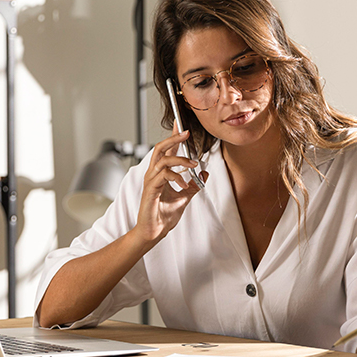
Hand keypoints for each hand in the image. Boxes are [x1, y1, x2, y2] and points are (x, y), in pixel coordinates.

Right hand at [131, 129, 207, 245]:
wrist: (154, 231)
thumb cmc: (163, 215)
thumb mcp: (185, 197)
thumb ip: (194, 184)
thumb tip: (205, 172)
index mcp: (160, 174)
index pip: (166, 150)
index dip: (173, 137)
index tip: (180, 125)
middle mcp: (153, 174)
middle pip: (160, 148)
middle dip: (173, 138)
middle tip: (186, 133)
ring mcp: (151, 181)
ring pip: (162, 160)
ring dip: (180, 159)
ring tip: (193, 165)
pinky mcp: (151, 190)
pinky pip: (163, 176)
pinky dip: (176, 177)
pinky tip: (184, 184)